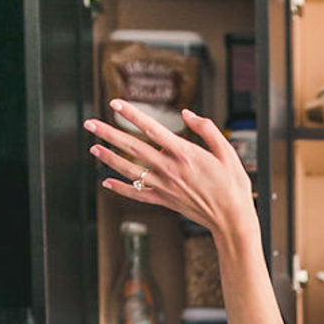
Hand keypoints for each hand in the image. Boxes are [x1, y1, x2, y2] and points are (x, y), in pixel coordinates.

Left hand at [84, 100, 257, 247]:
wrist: (233, 220)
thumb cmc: (233, 185)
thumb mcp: (227, 152)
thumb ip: (206, 129)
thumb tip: (187, 114)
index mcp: (185, 154)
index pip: (152, 129)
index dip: (132, 114)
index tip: (115, 103)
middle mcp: (170, 169)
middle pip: (133, 148)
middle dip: (109, 134)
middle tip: (89, 123)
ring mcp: (166, 187)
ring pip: (131, 170)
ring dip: (109, 158)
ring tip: (93, 147)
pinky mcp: (166, 201)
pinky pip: (139, 194)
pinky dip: (121, 188)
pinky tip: (107, 182)